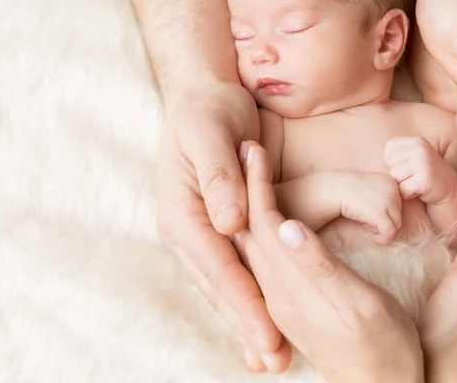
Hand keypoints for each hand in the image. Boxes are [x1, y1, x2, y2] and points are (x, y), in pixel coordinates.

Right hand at [156, 82, 289, 370]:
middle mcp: (186, 231)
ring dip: (246, 321)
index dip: (245, 303)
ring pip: (223, 286)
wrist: (204, 99)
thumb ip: (219, 177)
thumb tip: (230, 225)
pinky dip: (244, 299)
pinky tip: (258, 320)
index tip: (270, 336)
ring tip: (269, 356)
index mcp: (182, 214)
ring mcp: (197, 233)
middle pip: (219, 287)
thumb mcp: (211, 134)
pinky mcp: (213, 230)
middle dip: (247, 325)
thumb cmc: (208, 113)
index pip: (219, 267)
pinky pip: (229, 272)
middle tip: (275, 362)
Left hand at [235, 141, 423, 382]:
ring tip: (250, 174)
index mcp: (289, 285)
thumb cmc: (383, 348)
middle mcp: (275, 291)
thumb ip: (318, 266)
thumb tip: (286, 224)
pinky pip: (261, 260)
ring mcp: (280, 299)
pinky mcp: (290, 306)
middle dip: (245, 187)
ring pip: (251, 244)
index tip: (253, 146)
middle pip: (249, 230)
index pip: (262, 222)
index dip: (256, 183)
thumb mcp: (358, 305)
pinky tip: (264, 221)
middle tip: (246, 148)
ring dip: (249, 206)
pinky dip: (259, 230)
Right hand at [335, 172, 402, 244]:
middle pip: (398, 213)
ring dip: (382, 228)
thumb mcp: (370, 188)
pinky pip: (390, 232)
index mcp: (390, 181)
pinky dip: (384, 239)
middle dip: (383, 219)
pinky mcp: (380, 213)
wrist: (333, 189)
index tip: (369, 210)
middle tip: (365, 219)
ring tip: (366, 225)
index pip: (398, 203)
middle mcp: (393, 189)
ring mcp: (388, 201)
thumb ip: (383, 196)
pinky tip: (375, 240)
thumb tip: (391, 216)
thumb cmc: (346, 190)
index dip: (385, 211)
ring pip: (396, 224)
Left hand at [383, 137, 456, 204]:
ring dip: (403, 185)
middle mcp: (420, 148)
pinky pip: (403, 190)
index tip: (409, 167)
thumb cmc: (422, 175)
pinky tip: (420, 191)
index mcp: (415, 141)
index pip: (387, 153)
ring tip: (417, 183)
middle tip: (414, 177)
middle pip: (390, 166)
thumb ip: (393, 155)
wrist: (448, 190)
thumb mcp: (409, 158)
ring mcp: (423, 162)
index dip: (393, 165)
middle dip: (398, 176)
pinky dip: (408, 194)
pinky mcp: (425, 179)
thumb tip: (366, 158)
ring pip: (395, 178)